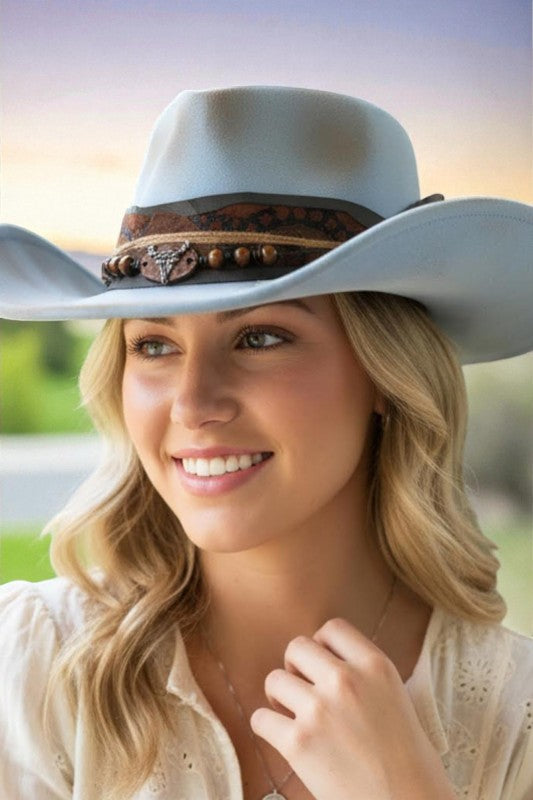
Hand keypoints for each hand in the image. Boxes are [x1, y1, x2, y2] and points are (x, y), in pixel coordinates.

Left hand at [250, 617, 455, 799]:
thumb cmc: (408, 760)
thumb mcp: (395, 697)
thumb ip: (364, 675)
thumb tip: (326, 663)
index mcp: (375, 665)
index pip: (332, 628)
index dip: (322, 646)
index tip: (322, 666)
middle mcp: (346, 680)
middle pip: (296, 647)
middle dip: (296, 668)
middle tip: (304, 692)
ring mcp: (319, 709)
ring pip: (274, 680)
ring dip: (280, 698)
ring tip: (295, 717)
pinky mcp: (298, 743)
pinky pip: (260, 719)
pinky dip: (267, 728)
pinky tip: (284, 739)